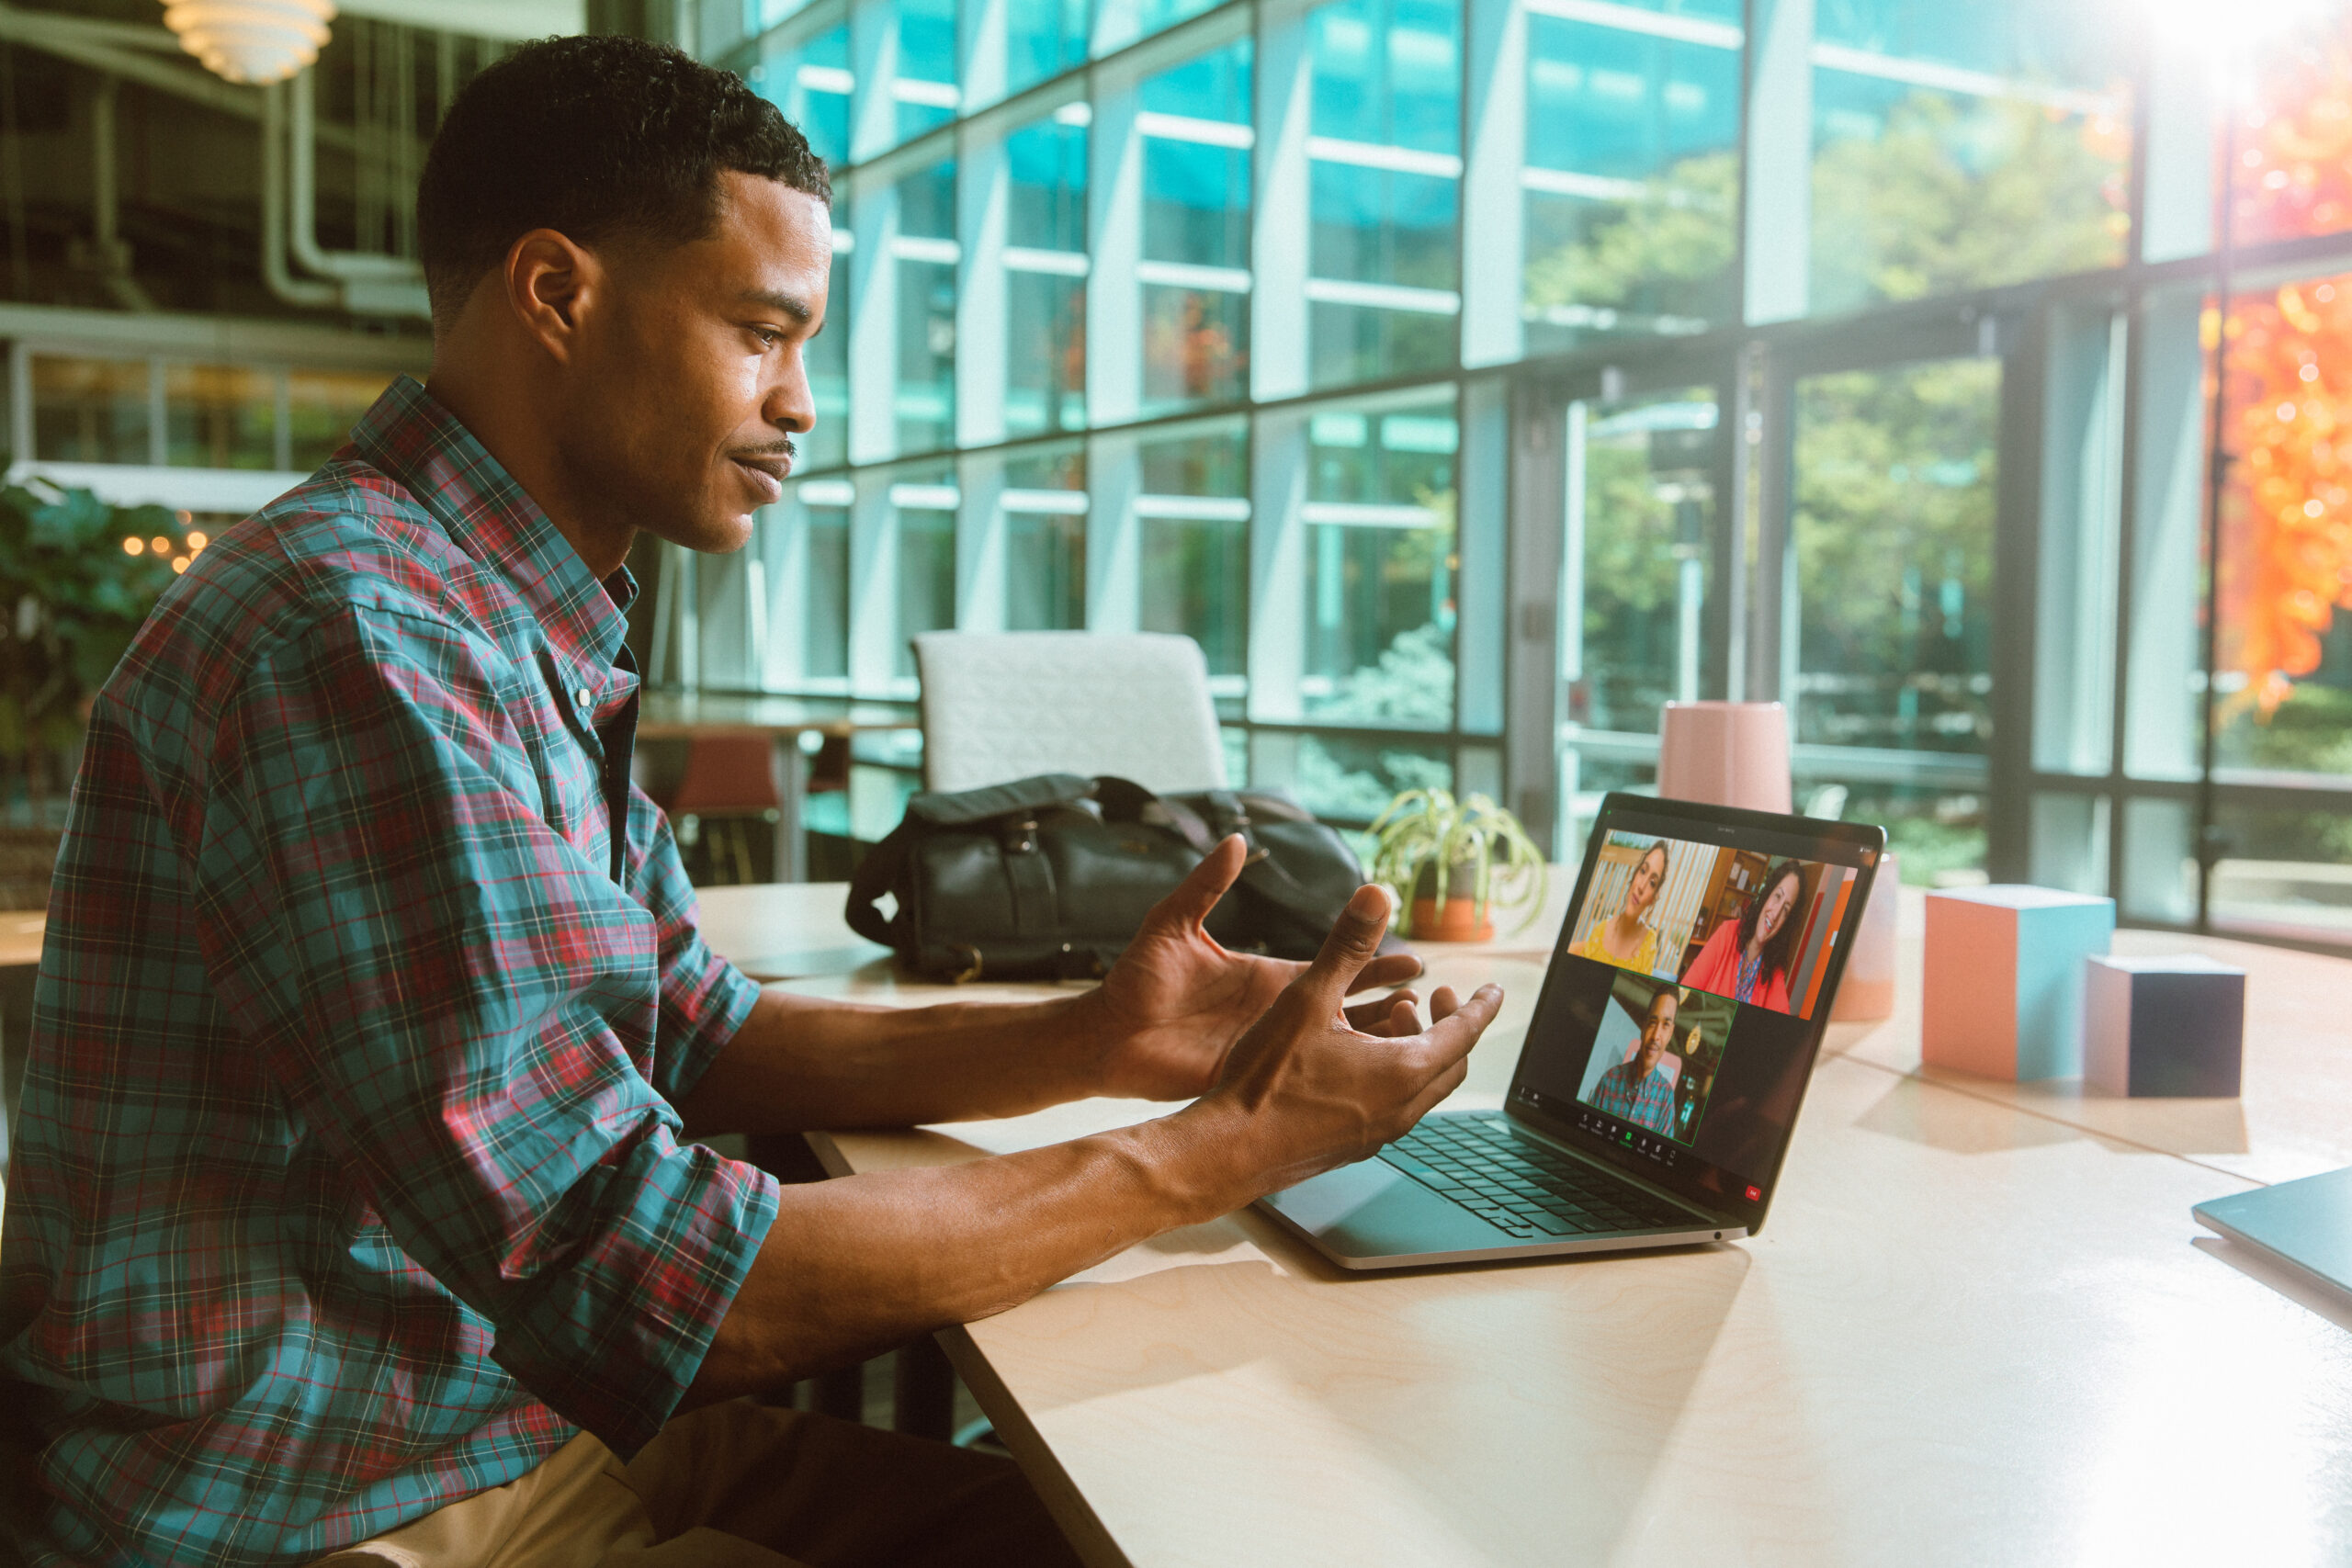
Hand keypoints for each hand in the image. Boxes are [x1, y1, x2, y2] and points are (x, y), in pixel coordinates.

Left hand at [1080, 836, 1426, 1100]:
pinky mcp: (1250, 1078)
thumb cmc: (1136, 980)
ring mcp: (1265, 1049)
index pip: (1332, 968)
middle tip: (1435, 1003)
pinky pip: (1303, 1082)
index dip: (1372, 963)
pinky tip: (1368, 1083)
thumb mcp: (1172, 924)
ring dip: (1372, 1044)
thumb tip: (1235, 839)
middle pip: (1347, 1009)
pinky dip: (1338, 1081)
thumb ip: (1205, 884)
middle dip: (1391, 1007)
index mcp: (1266, 976)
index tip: (1415, 958)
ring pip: (1334, 1050)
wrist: (1105, 1035)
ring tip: (1415, 1041)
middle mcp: (1275, 1013)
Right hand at [1188, 882, 1503, 1194]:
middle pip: (1451, 1062)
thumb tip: (1376, 893)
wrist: (1229, 1152)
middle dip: (1450, 1024)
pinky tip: (1358, 1058)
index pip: (1465, 1033)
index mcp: (1403, 1071)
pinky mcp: (1355, 1146)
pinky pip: (1396, 1106)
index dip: (1480, 1006)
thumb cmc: (1267, 1078)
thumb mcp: (1308, 1000)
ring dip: (1420, 1049)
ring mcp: (1379, 1133)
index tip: (1493, 991)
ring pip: (1424, 1087)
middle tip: (1434, 996)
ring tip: (1390, 1018)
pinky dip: (1397, 1075)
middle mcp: (1401, 1108)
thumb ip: (1345, 945)